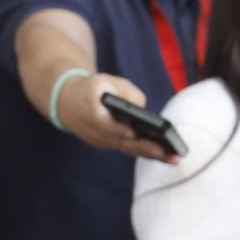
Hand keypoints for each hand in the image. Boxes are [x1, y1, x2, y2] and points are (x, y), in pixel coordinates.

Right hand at [56, 73, 177, 162]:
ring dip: (150, 155)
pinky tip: (164, 155)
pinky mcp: (105, 144)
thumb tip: (142, 108)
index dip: (118, 129)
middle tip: (167, 154)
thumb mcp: (108, 80)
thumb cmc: (93, 88)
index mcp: (90, 109)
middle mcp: (94, 130)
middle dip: (145, 148)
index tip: (133, 133)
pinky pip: (125, 148)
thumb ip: (126, 91)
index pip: (104, 123)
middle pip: (121, 141)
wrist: (65, 100)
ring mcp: (99, 140)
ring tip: (174, 159)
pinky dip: (143, 152)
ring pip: (126, 148)